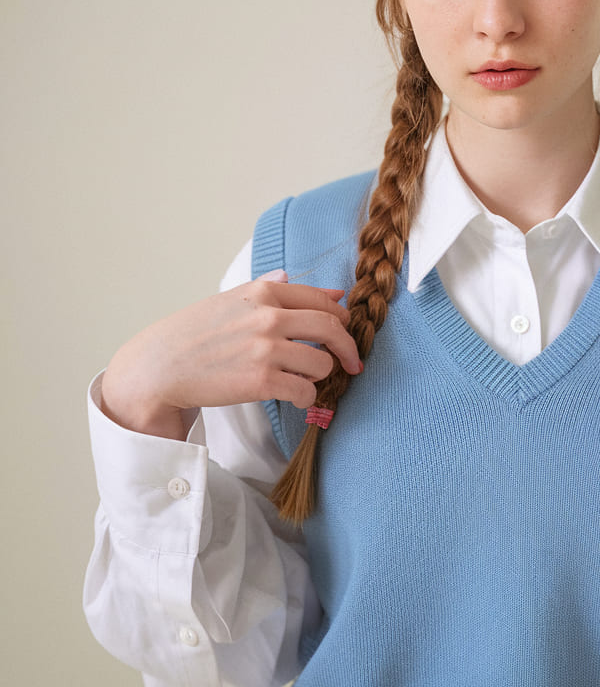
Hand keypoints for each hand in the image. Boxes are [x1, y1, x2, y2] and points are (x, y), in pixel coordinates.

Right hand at [101, 270, 362, 439]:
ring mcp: (266, 349)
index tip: (348, 329)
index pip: (321, 300)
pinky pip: (305, 391)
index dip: (341, 317)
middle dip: (349, 347)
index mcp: (264, 293)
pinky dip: (306, 398)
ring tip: (306, 379)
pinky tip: (295, 397)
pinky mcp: (262, 382)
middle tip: (353, 362)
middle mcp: (269, 317)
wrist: (158, 368)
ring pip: (322, 363)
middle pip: (332, 328)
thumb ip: (274, 289)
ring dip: (320, 375)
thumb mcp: (231, 299)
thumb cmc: (193, 333)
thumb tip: (322, 288)